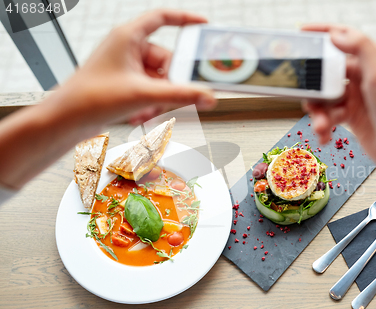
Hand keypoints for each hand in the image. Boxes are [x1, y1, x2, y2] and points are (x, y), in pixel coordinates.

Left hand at [54, 9, 215, 127]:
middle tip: (173, 96)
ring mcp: (126, 67)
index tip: (203, 27)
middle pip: (166, 59)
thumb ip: (180, 96)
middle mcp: (127, 49)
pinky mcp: (125, 84)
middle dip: (170, 82)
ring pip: (159, 79)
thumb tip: (206, 96)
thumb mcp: (143, 95)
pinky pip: (149, 90)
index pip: (163, 18)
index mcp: (128, 37)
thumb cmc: (90, 98)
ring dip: (159, 98)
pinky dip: (149, 103)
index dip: (186, 20)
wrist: (66, 121)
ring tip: (148, 110)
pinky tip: (139, 114)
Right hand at [302, 24, 375, 168]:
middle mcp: (363, 76)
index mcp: (372, 59)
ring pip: (324, 96)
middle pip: (326, 71)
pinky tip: (325, 134)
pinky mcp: (351, 116)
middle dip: (313, 86)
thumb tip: (335, 34)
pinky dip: (323, 125)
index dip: (322, 32)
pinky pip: (328, 115)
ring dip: (318, 112)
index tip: (301, 32)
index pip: (344, 37)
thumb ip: (360, 48)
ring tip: (321, 125)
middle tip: (303, 95)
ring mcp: (356, 97)